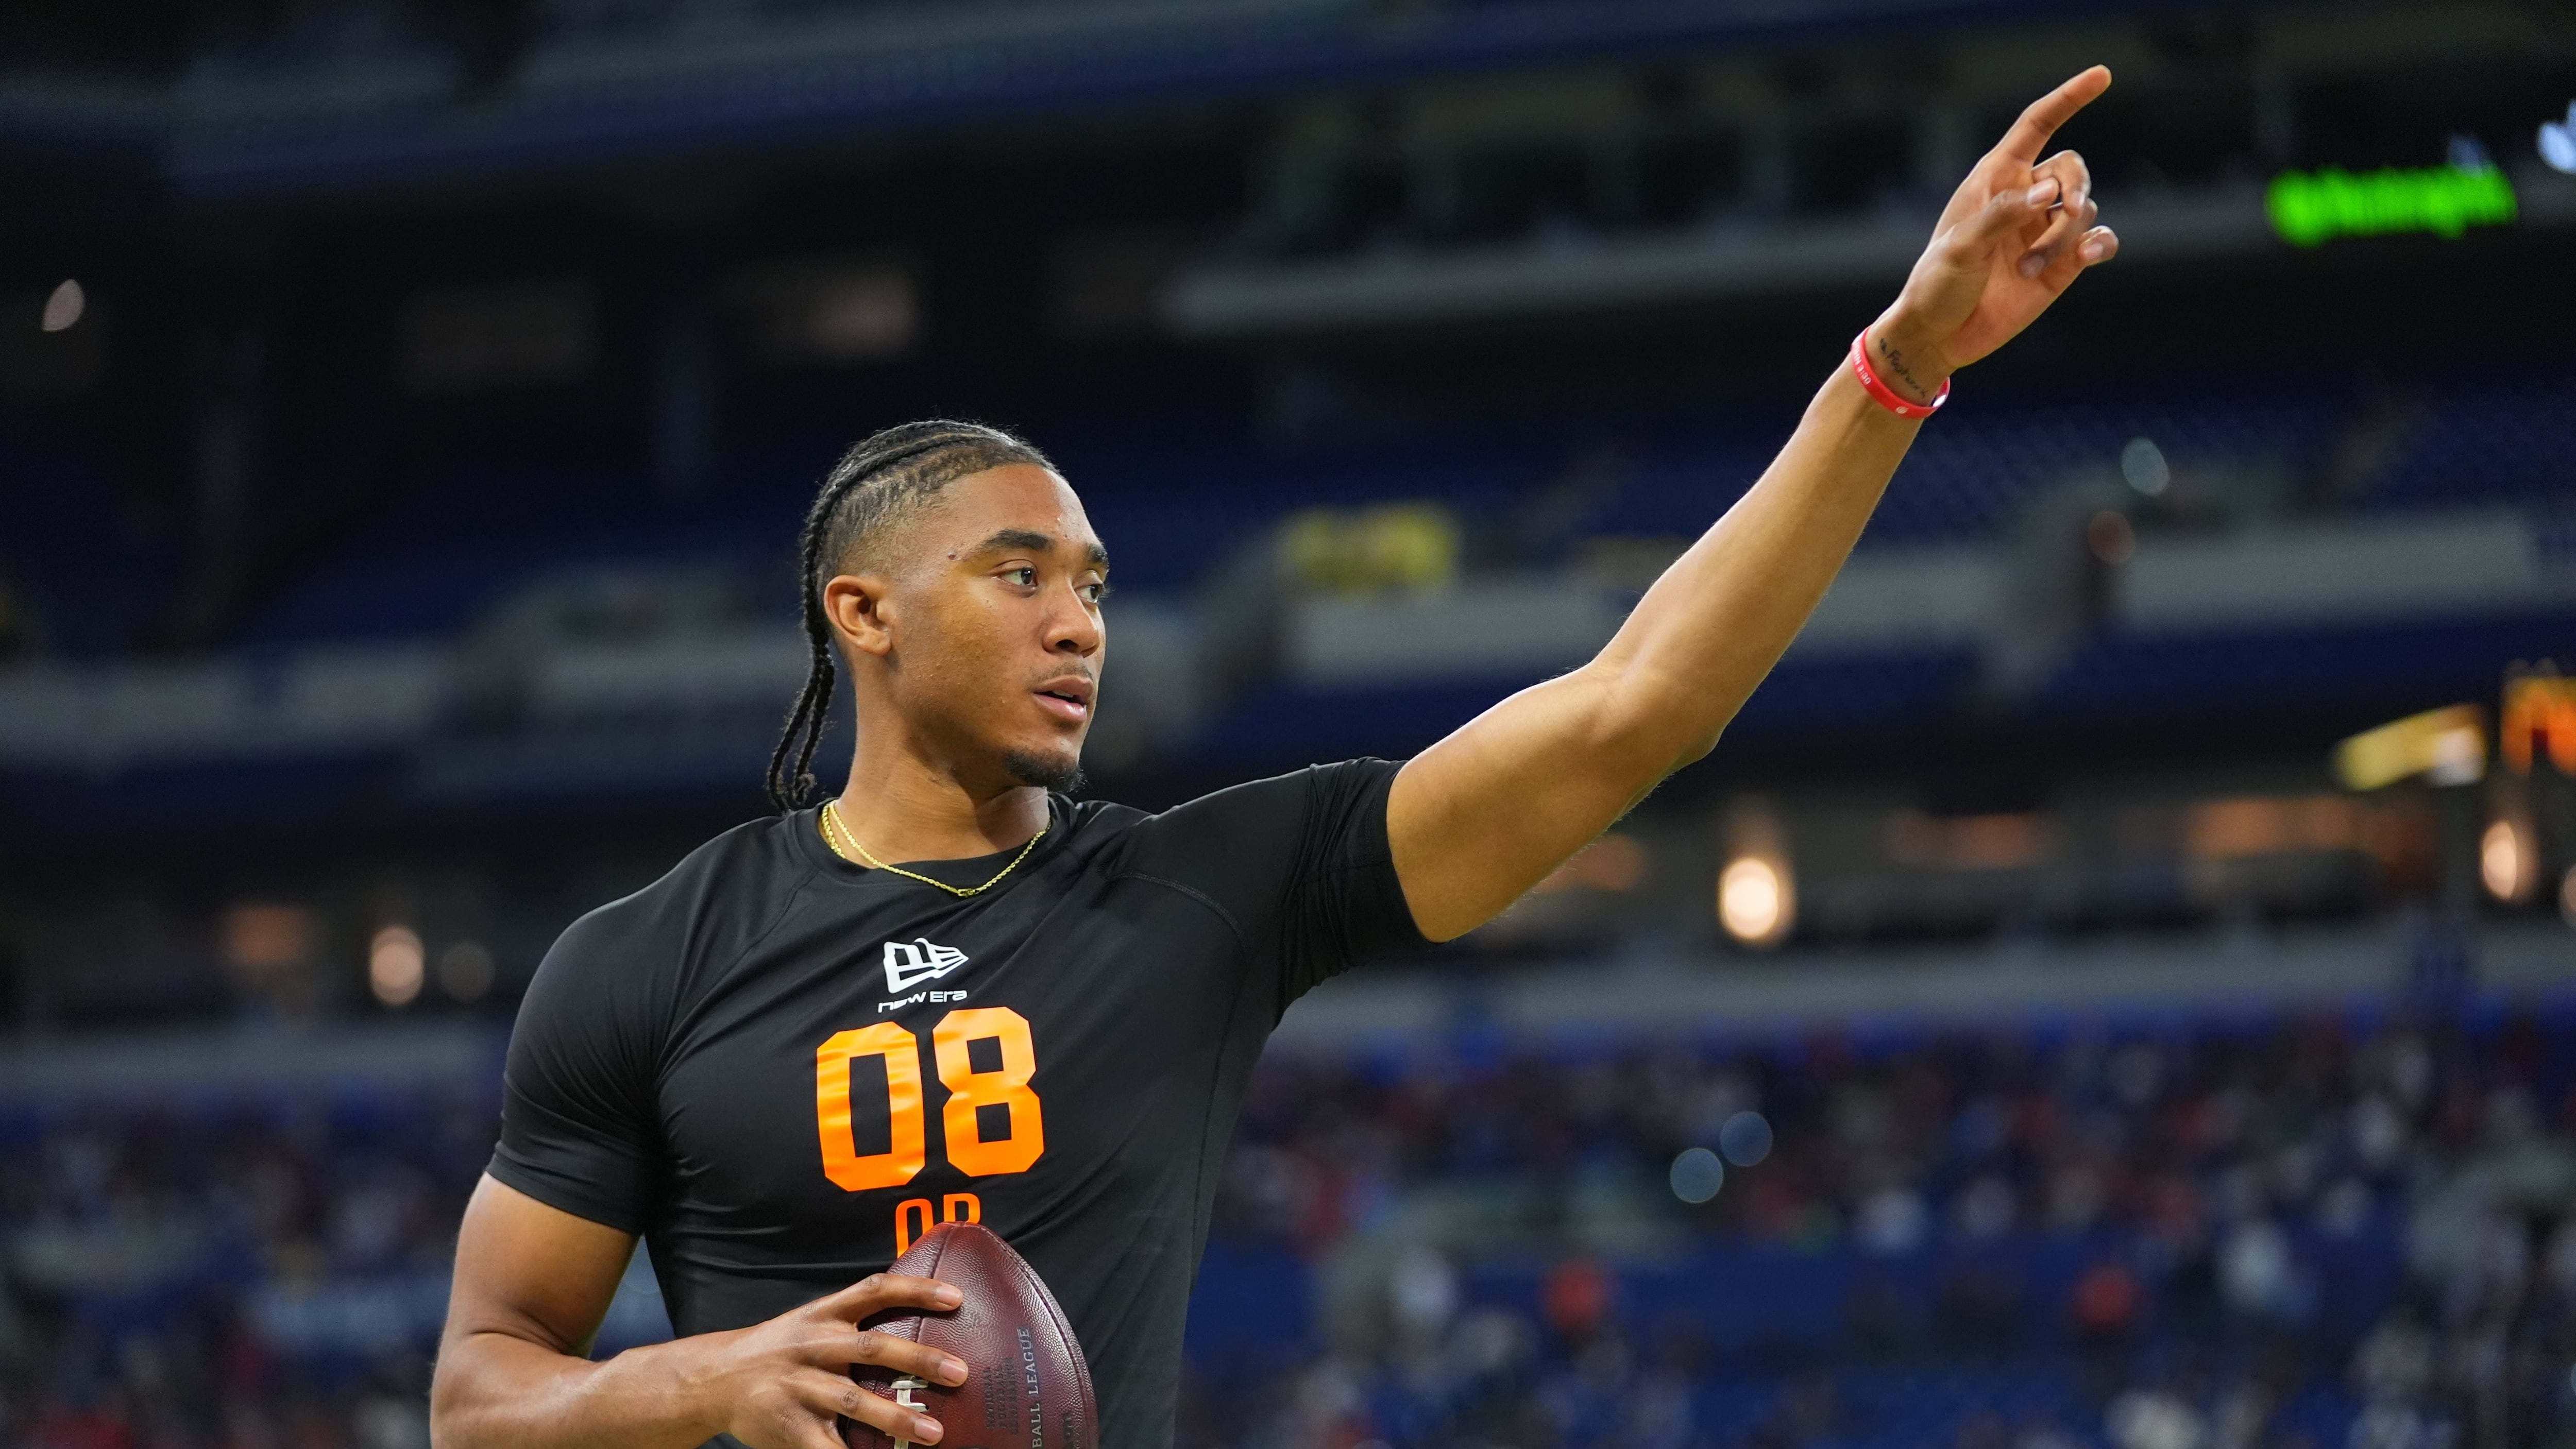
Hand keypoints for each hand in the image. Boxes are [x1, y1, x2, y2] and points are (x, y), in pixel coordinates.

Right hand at [687, 1273, 968, 1448]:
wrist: (713, 1379)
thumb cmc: (777, 1349)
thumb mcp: (809, 1321)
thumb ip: (853, 1320)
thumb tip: (917, 1318)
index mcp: (822, 1314)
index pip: (874, 1291)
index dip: (916, 1290)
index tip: (955, 1298)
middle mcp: (814, 1346)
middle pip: (873, 1347)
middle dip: (918, 1359)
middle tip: (960, 1373)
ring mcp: (801, 1387)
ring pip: (854, 1401)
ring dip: (897, 1418)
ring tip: (934, 1432)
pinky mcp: (791, 1426)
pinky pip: (828, 1447)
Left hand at [1870, 66, 2121, 402]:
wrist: (1940, 335)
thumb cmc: (1937, 284)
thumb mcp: (1960, 247)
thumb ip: (2002, 214)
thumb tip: (2048, 193)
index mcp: (1995, 178)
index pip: (2037, 126)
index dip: (2069, 99)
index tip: (2103, 76)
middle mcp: (2025, 198)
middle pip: (2072, 168)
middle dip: (2075, 185)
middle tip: (2064, 210)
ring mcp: (2044, 231)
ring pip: (2083, 211)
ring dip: (2062, 238)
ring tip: (2024, 269)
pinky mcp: (2062, 264)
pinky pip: (2098, 241)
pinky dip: (2100, 244)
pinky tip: (2091, 254)